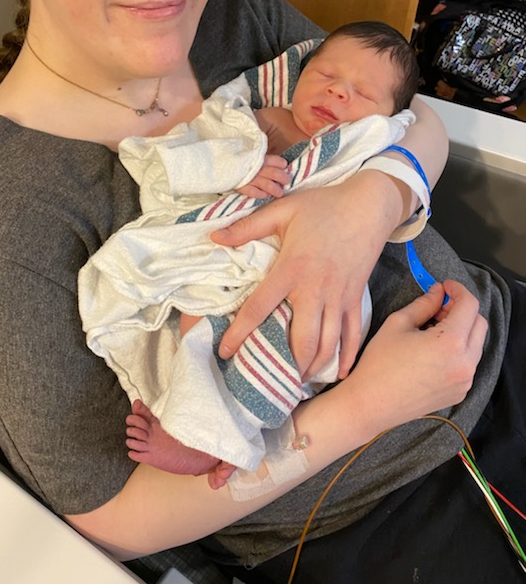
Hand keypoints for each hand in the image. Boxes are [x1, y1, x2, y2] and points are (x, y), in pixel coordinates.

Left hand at [211, 172, 402, 379]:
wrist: (369, 204)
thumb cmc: (323, 206)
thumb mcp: (282, 210)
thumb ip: (247, 227)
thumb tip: (213, 237)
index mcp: (291, 269)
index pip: (260, 308)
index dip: (240, 333)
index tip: (226, 352)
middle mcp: (315, 289)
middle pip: (301, 339)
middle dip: (288, 364)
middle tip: (272, 378)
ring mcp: (339, 296)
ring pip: (328, 342)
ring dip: (314, 366)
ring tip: (299, 379)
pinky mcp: (357, 297)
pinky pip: (353, 333)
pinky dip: (348, 356)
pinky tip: (340, 373)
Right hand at [236, 155, 288, 198]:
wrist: (215, 164)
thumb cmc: (234, 158)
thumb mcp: (247, 151)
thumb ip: (258, 153)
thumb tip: (272, 155)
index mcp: (257, 156)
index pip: (273, 160)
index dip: (280, 163)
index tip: (284, 165)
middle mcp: (254, 167)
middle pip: (274, 173)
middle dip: (282, 178)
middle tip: (286, 181)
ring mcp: (248, 177)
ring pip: (266, 184)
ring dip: (275, 189)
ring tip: (280, 193)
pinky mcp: (240, 186)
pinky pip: (252, 192)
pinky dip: (260, 194)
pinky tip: (265, 196)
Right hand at [346, 280, 486, 429]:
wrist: (372, 402)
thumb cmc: (380, 362)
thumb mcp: (398, 323)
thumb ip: (424, 304)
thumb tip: (438, 292)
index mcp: (451, 342)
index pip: (470, 305)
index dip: (459, 290)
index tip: (446, 286)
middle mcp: (465, 363)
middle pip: (479, 324)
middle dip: (462, 309)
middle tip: (439, 307)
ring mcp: (465, 381)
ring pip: (475, 344)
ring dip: (461, 330)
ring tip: (433, 329)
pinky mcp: (459, 392)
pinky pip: (467, 363)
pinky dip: (457, 350)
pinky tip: (432, 351)